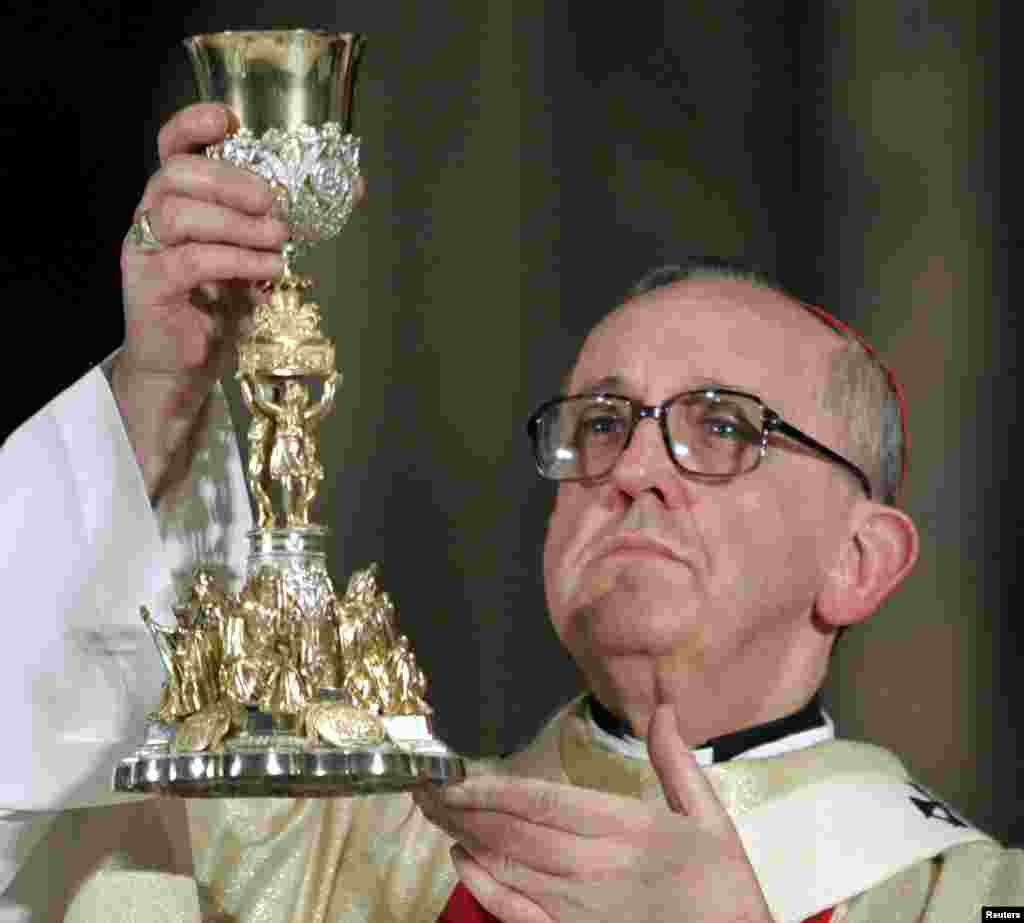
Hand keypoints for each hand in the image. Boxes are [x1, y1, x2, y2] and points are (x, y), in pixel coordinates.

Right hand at [113, 103, 363, 498]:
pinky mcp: (150, 286)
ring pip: (179, 213)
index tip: (231, 120)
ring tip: (278, 241)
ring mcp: (146, 251)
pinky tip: (268, 270)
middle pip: (176, 173)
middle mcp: (152, 218)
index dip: (194, 125)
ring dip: (237, 223)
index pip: (171, 146)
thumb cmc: (219, 308)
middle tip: (272, 202)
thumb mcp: (256, 259)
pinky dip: (236, 260)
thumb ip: (284, 227)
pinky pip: (191, 260)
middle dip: (231, 180)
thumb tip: (350, 193)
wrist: (185, 366)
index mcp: (176, 201)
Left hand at [414, 706, 773, 922]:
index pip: (544, 804)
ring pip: (509, 868)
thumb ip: (675, 761)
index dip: (492, 790)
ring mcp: (579, 910)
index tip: (455, 776)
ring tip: (433, 812)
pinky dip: (485, 888)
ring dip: (466, 838)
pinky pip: (518, 914)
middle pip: (513, 834)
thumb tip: (663, 706)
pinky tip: (461, 863)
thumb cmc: (722, 887)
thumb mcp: (709, 818)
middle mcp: (594, 868)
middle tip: (424, 786)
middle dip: (463, 810)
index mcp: (627, 829)